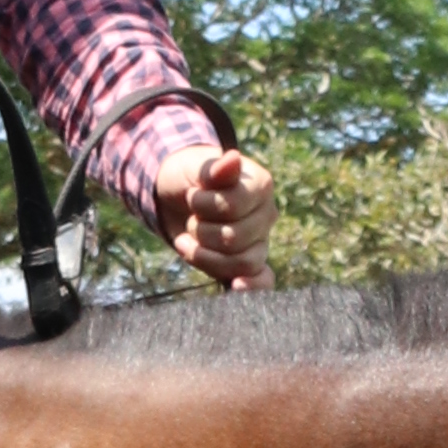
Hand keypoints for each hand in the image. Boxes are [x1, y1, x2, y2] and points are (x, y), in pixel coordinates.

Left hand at [150, 128, 275, 290]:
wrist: (180, 196)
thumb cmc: (191, 177)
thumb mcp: (195, 167)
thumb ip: (214, 168)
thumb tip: (232, 159)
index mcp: (261, 186)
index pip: (232, 207)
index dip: (204, 205)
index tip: (192, 195)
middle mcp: (266, 215)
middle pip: (234, 238)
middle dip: (201, 231)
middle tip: (189, 219)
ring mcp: (259, 242)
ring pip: (242, 264)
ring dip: (204, 256)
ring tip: (185, 241)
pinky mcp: (247, 264)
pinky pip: (262, 282)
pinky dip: (252, 288)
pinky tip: (237, 288)